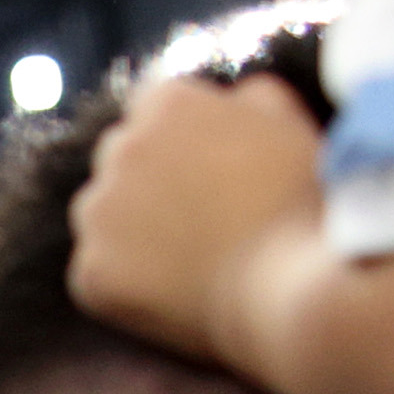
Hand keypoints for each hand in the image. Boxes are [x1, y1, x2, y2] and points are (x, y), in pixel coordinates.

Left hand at [66, 70, 325, 374]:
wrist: (292, 291)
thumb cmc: (303, 206)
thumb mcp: (290, 124)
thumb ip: (250, 97)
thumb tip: (231, 98)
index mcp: (167, 103)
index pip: (155, 110)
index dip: (184, 143)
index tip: (209, 173)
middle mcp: (120, 147)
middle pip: (121, 156)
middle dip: (149, 179)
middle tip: (197, 218)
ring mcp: (99, 211)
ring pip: (100, 212)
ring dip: (128, 228)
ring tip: (185, 257)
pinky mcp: (90, 271)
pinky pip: (96, 271)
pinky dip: (124, 284)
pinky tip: (171, 295)